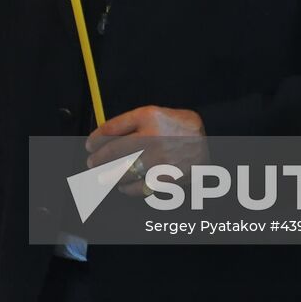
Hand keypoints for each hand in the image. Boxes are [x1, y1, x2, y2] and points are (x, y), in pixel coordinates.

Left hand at [86, 106, 207, 196]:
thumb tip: (104, 135)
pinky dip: (127, 189)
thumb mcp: (154, 113)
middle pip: (113, 152)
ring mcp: (159, 159)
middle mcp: (152, 137)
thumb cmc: (179, 125)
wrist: (211, 138)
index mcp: (147, 117)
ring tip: (102, 177)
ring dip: (108, 176)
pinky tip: (122, 186)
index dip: (96, 139)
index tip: (90, 145)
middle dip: (97, 160)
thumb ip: (129, 122)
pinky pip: (139, 187)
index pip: (111, 129)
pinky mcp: (167, 177)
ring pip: (123, 172)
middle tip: (91, 164)